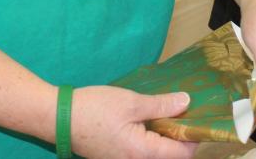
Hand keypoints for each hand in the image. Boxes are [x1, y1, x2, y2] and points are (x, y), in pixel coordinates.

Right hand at [69, 86, 196, 158]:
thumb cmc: (95, 109)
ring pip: (155, 155)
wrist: (59, 118)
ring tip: (166, 113)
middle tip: (182, 111)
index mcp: (142, 153)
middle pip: (169, 157)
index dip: (193, 137)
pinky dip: (151, 139)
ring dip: (165, 137)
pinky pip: (142, 153)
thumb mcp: (132, 102)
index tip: (196, 116)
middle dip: (179, 136)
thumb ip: (161, 105)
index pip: (181, 153)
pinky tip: (149, 120)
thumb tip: (186, 102)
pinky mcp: (116, 158)